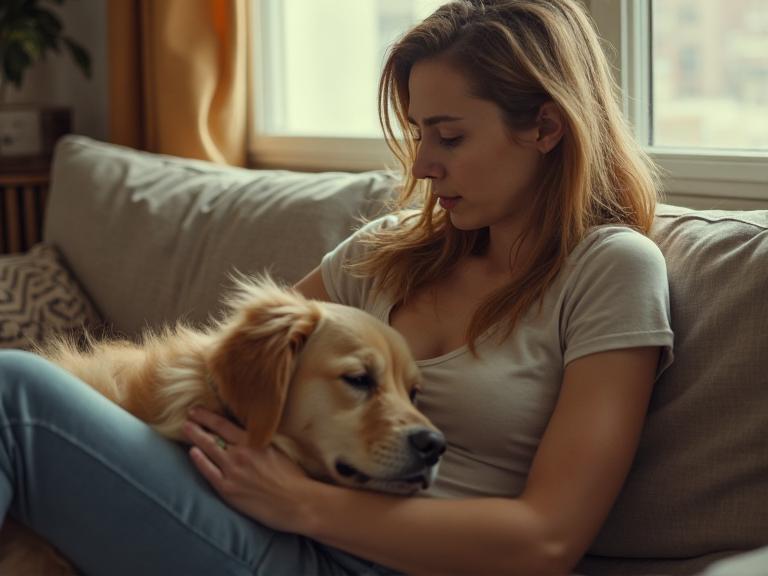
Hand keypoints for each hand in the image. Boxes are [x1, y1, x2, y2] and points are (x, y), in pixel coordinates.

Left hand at [183, 407, 315, 532]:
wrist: (296, 501)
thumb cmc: (291, 477)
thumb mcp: (275, 450)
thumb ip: (258, 441)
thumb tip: (245, 435)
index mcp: (254, 441)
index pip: (224, 424)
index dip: (208, 416)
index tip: (196, 410)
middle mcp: (241, 453)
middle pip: (212, 435)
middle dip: (197, 424)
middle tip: (187, 417)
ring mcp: (233, 471)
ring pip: (208, 450)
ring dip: (195, 438)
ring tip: (186, 430)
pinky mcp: (229, 489)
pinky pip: (208, 471)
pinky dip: (199, 460)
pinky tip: (192, 452)